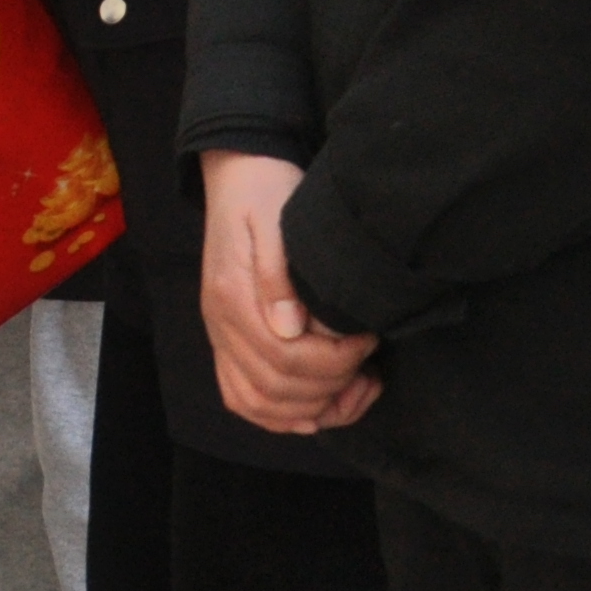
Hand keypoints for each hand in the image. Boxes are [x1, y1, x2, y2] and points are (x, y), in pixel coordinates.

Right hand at [199, 152, 382, 434]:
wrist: (239, 175)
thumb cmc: (266, 192)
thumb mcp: (274, 218)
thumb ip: (278, 272)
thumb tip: (290, 328)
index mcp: (232, 296)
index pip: (285, 357)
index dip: (335, 360)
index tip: (368, 337)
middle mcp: (221, 325)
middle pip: (277, 387)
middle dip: (332, 385)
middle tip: (369, 364)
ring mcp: (222, 337)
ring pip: (261, 404)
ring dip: (314, 408)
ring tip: (356, 387)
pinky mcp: (231, 341)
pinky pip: (246, 398)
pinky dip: (284, 415)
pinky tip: (321, 406)